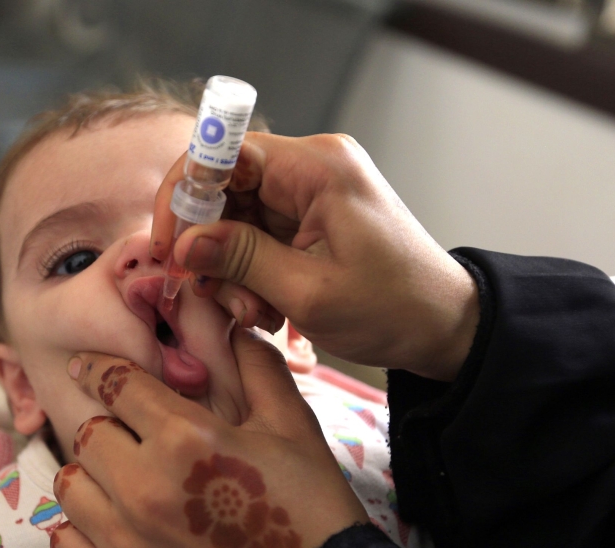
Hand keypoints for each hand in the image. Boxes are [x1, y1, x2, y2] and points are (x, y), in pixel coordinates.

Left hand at [51, 329, 368, 547]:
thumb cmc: (311, 507)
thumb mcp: (293, 426)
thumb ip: (257, 367)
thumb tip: (233, 325)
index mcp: (185, 438)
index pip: (114, 383)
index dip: (100, 367)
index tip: (91, 367)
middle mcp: (143, 487)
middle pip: (88, 433)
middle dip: (109, 424)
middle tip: (134, 434)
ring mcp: (126, 544)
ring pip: (71, 485)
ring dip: (92, 473)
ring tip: (122, 478)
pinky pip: (67, 543)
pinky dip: (80, 527)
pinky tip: (110, 522)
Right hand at [151, 133, 478, 380]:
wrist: (444, 326)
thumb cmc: (393, 308)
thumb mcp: (310, 292)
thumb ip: (242, 260)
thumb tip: (185, 243)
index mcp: (317, 168)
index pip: (224, 154)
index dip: (186, 196)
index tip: (169, 247)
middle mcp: (312, 168)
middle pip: (226, 188)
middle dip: (211, 246)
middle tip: (214, 296)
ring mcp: (312, 193)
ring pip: (238, 218)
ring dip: (231, 268)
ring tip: (253, 311)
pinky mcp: (312, 218)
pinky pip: (259, 235)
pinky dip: (251, 273)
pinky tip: (266, 307)